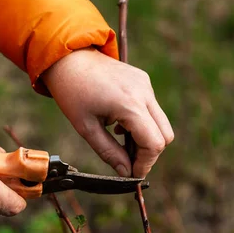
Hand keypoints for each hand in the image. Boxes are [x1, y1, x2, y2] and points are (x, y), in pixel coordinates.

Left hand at [42, 48, 173, 177]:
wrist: (67, 58)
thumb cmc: (72, 92)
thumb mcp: (86, 128)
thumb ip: (109, 152)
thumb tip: (126, 173)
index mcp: (129, 104)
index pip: (153, 143)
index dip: (145, 163)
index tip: (131, 174)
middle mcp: (143, 92)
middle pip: (165, 135)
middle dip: (149, 154)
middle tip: (128, 162)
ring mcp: (145, 84)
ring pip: (161, 123)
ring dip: (146, 138)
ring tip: (120, 141)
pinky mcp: (143, 80)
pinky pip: (152, 109)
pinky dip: (143, 123)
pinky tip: (120, 125)